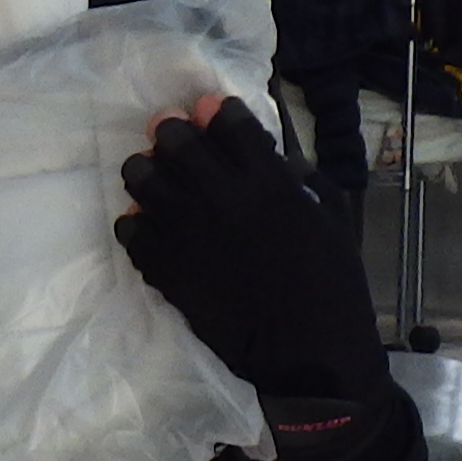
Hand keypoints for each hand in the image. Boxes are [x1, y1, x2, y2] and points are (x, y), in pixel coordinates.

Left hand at [114, 98, 392, 402]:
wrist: (306, 350)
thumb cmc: (331, 283)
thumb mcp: (331, 218)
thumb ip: (299, 180)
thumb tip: (273, 158)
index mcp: (266, 179)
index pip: (225, 120)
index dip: (214, 111)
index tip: (209, 113)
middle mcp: (219, 195)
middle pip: (173, 139)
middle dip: (172, 133)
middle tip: (175, 142)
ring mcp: (185, 231)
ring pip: (140, 176)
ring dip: (147, 172)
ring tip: (157, 182)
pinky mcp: (164, 267)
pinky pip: (130, 230)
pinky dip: (137, 224)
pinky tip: (150, 229)